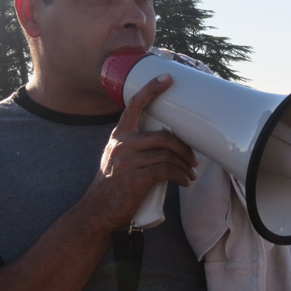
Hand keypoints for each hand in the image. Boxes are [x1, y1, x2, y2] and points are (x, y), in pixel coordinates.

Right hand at [83, 73, 197, 229]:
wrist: (97, 212)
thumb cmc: (112, 187)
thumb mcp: (116, 159)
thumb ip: (133, 147)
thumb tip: (164, 143)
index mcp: (119, 136)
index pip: (135, 106)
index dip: (151, 90)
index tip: (167, 78)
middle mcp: (122, 144)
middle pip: (164, 136)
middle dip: (184, 147)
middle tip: (194, 159)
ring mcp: (128, 161)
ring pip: (167, 155)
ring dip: (185, 165)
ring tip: (191, 173)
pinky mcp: (135, 178)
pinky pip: (166, 171)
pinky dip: (180, 176)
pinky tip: (185, 181)